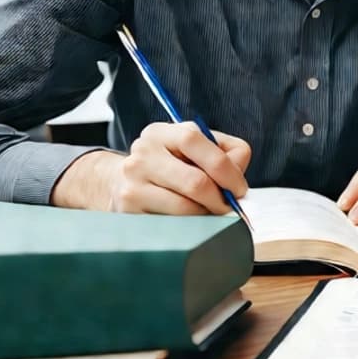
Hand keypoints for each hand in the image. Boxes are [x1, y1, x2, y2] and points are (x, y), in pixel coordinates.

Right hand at [51, 122, 250, 214]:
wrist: (118, 182)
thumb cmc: (169, 164)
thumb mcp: (194, 148)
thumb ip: (226, 151)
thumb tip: (239, 177)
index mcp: (161, 132)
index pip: (195, 140)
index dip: (225, 168)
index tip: (239, 189)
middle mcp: (143, 154)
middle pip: (195, 181)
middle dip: (220, 199)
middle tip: (229, 208)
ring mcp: (132, 183)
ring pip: (185, 208)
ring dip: (206, 215)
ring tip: (209, 212)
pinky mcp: (129, 210)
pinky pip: (172, 224)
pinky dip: (189, 226)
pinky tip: (190, 220)